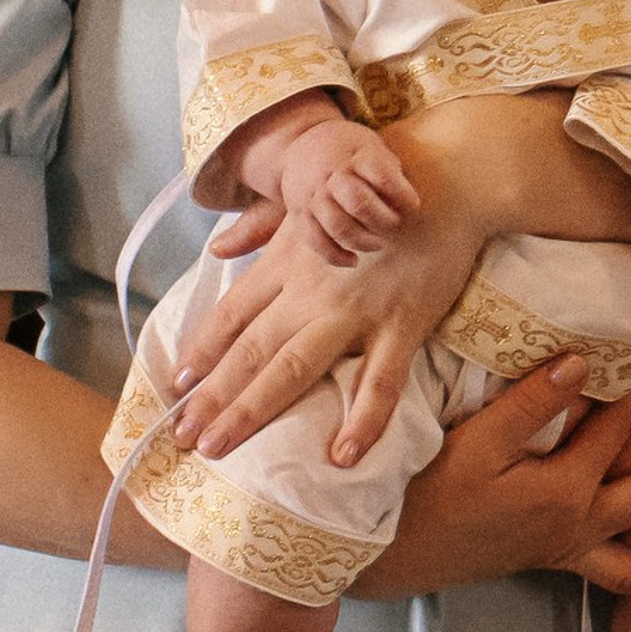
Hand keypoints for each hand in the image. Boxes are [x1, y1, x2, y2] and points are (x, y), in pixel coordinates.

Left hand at [171, 197, 481, 469]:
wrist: (452, 176)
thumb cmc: (382, 183)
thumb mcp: (313, 198)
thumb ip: (261, 227)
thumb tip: (217, 248)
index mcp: (291, 258)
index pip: (234, 312)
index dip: (202, 348)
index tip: (178, 381)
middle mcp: (313, 289)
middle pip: (251, 349)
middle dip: (212, 395)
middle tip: (182, 435)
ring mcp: (358, 310)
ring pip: (294, 368)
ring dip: (252, 410)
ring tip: (218, 448)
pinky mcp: (403, 323)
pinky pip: (382, 380)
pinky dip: (364, 420)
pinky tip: (343, 455)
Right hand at [283, 115, 421, 264]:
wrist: (302, 146)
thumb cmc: (350, 151)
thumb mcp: (372, 147)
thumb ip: (389, 173)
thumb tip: (407, 207)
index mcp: (355, 155)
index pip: (381, 175)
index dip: (401, 194)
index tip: (412, 206)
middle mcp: (330, 174)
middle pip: (358, 202)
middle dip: (382, 220)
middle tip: (394, 224)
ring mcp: (312, 195)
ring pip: (336, 225)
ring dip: (362, 241)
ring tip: (378, 244)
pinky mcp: (299, 214)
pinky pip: (315, 241)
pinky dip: (335, 256)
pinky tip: (353, 260)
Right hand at [360, 356, 630, 600]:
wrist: (388, 552)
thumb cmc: (427, 492)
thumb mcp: (476, 440)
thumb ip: (532, 402)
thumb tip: (585, 363)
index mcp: (563, 494)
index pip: (611, 429)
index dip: (627, 389)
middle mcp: (575, 529)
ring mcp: (563, 551)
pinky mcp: (548, 560)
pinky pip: (611, 581)